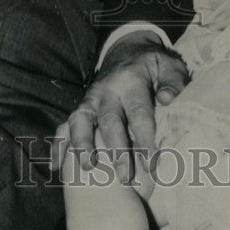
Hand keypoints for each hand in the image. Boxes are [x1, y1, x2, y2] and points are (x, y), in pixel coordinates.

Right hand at [56, 31, 187, 183]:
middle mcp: (107, 90)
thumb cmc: (153, 66)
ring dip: (82, 144)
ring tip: (87, 168)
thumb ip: (172, 80)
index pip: (138, 112)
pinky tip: (57, 167)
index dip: (145, 139)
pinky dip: (58, 145)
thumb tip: (167, 98)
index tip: (152, 164)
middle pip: (109, 121)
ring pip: (80, 121)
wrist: (127, 52)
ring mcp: (90, 99)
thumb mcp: (168, 65)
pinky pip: (64, 125)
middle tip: (124, 177)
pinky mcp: (80, 108)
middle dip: (116, 149)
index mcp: (131, 81)